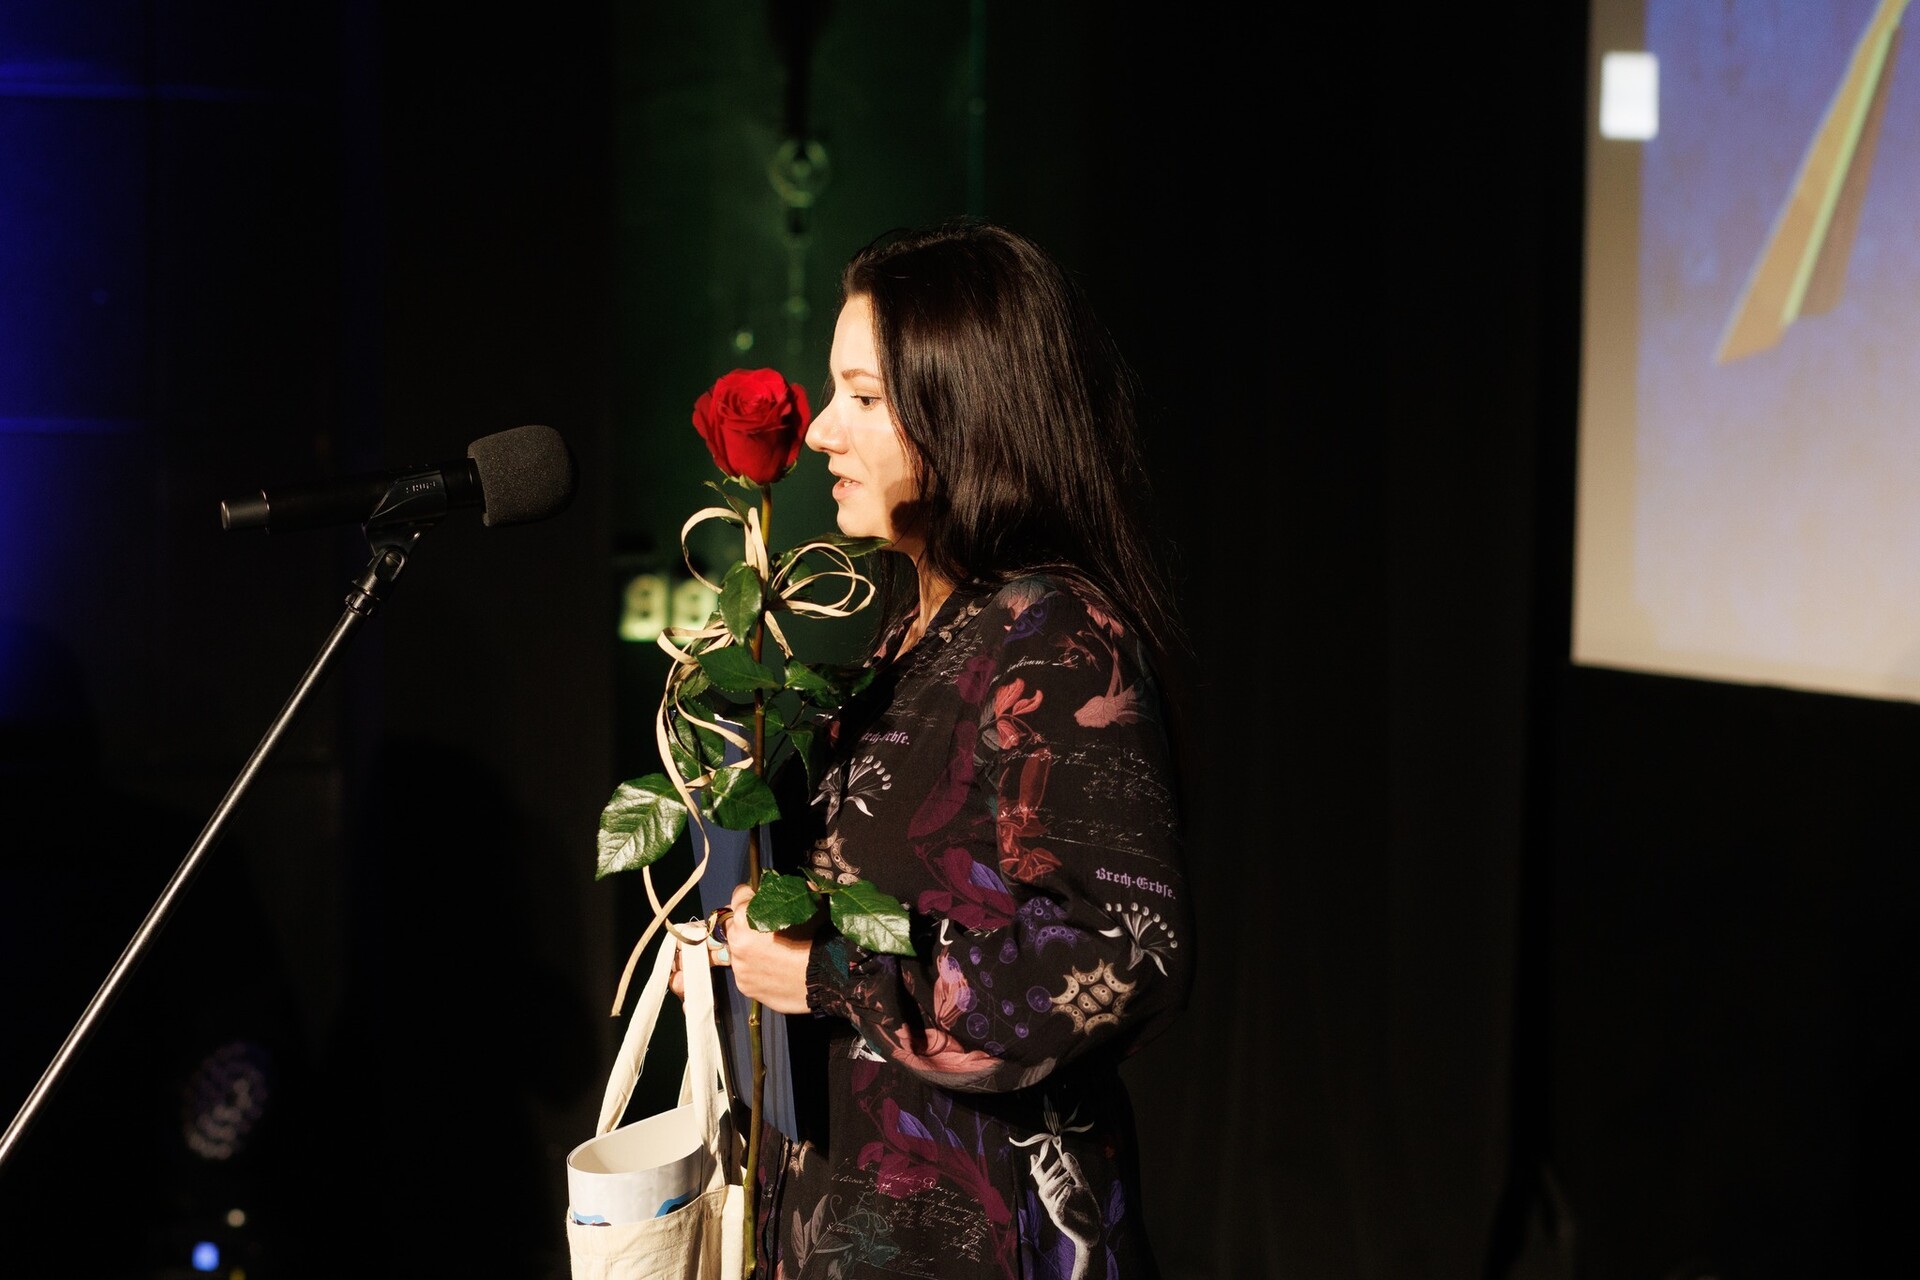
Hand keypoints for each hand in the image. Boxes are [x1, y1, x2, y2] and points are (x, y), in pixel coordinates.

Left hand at [708, 882, 815, 1013]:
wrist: (825, 976)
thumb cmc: (817, 938)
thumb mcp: (808, 902)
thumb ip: (792, 891)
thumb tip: (789, 886)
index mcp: (746, 914)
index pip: (739, 894)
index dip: (752, 895)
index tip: (761, 900)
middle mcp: (736, 940)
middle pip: (732, 924)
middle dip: (745, 924)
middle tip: (766, 928)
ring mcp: (739, 965)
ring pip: (738, 950)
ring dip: (749, 948)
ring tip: (773, 952)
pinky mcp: (744, 985)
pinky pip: (746, 972)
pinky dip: (755, 969)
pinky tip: (774, 969)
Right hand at [1031, 1142, 1099, 1273]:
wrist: (1094, 1229)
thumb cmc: (1086, 1208)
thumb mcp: (1082, 1186)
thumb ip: (1074, 1171)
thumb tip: (1065, 1153)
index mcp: (1055, 1193)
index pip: (1043, 1179)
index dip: (1037, 1169)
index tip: (1034, 1156)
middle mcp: (1051, 1201)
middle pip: (1043, 1185)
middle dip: (1051, 1173)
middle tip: (1061, 1163)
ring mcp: (1054, 1211)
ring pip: (1047, 1195)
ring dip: (1056, 1182)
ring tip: (1067, 1175)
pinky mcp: (1060, 1220)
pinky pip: (1057, 1208)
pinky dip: (1061, 1197)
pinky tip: (1068, 1189)